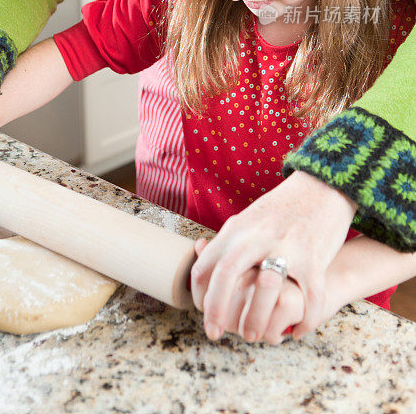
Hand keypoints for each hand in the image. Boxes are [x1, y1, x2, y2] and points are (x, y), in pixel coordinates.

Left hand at [190, 170, 356, 340]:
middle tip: (214, 334)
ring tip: (254, 336)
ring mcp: (287, 245)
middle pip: (227, 275)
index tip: (204, 315)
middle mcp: (257, 235)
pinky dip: (304, 321)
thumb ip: (226, 240)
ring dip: (257, 319)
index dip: (200, 295)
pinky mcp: (314, 257)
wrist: (322, 186)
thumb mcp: (248, 219)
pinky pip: (310, 298)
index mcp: (238, 228)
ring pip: (266, 288)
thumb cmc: (283, 208)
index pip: (207, 264)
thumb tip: (200, 254)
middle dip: (217, 310)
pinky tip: (298, 332)